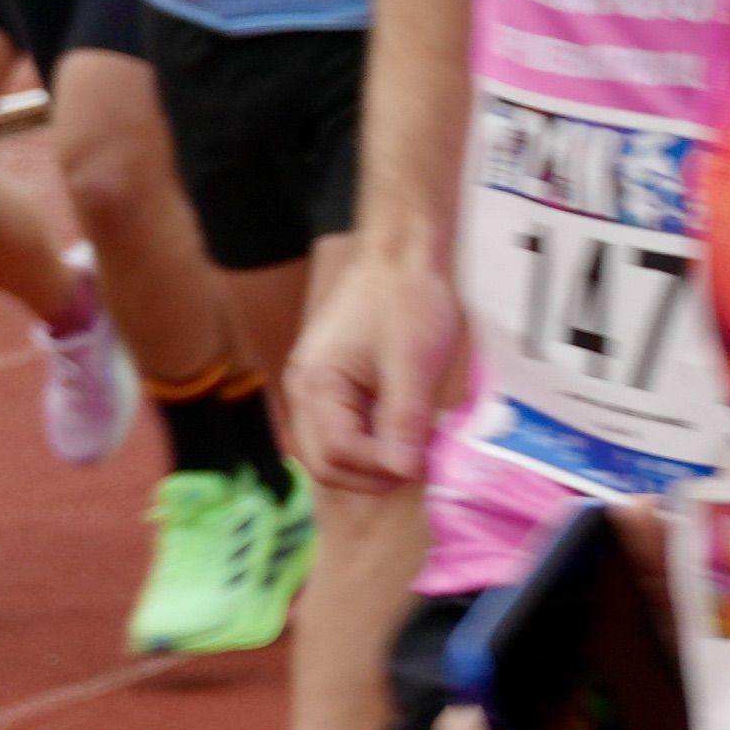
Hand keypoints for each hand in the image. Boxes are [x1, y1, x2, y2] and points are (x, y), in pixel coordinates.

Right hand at [281, 240, 461, 489]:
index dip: (378, 469)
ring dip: (376, 460)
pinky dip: (378, 441)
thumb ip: (404, 419)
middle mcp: (307, 394)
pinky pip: (352, 430)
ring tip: (419, 449)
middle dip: (373, 473)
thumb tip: (403, 472)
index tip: (422, 464)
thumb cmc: (407, 301)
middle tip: (421, 465)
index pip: (335, 455)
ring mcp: (322, 392)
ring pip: (339, 450)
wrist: (403, 256)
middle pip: (328, 461)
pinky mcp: (341, 388)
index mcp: (314, 387)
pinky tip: (410, 433)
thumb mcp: (412, 363)